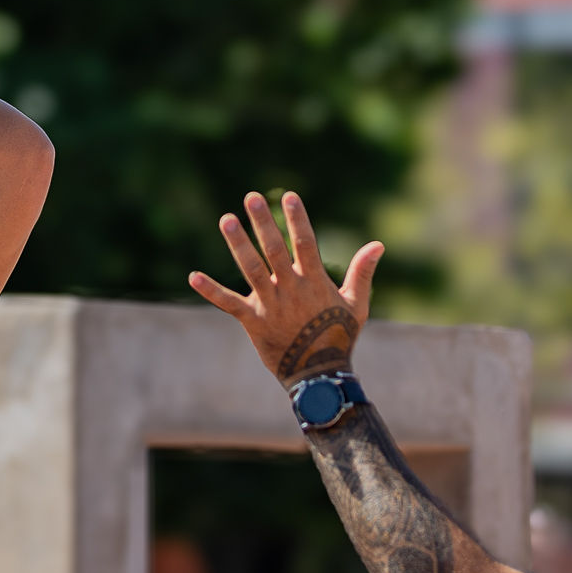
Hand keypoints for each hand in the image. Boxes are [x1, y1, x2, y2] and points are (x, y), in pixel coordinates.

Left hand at [189, 191, 383, 387]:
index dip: (297, 219)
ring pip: (250, 269)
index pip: (305, 243)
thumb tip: (378, 244)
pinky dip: (211, 291)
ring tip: (227, 220)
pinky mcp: (253, 321)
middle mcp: (290, 289)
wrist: (319, 376)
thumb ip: (362, 272)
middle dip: (262, 222)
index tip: (289, 196)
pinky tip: (193, 277)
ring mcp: (270, 304)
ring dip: (238, 244)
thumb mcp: (356, 304)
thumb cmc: (339, 337)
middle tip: (250, 198)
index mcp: (314, 282)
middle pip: (274, 249)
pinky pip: (229, 304)